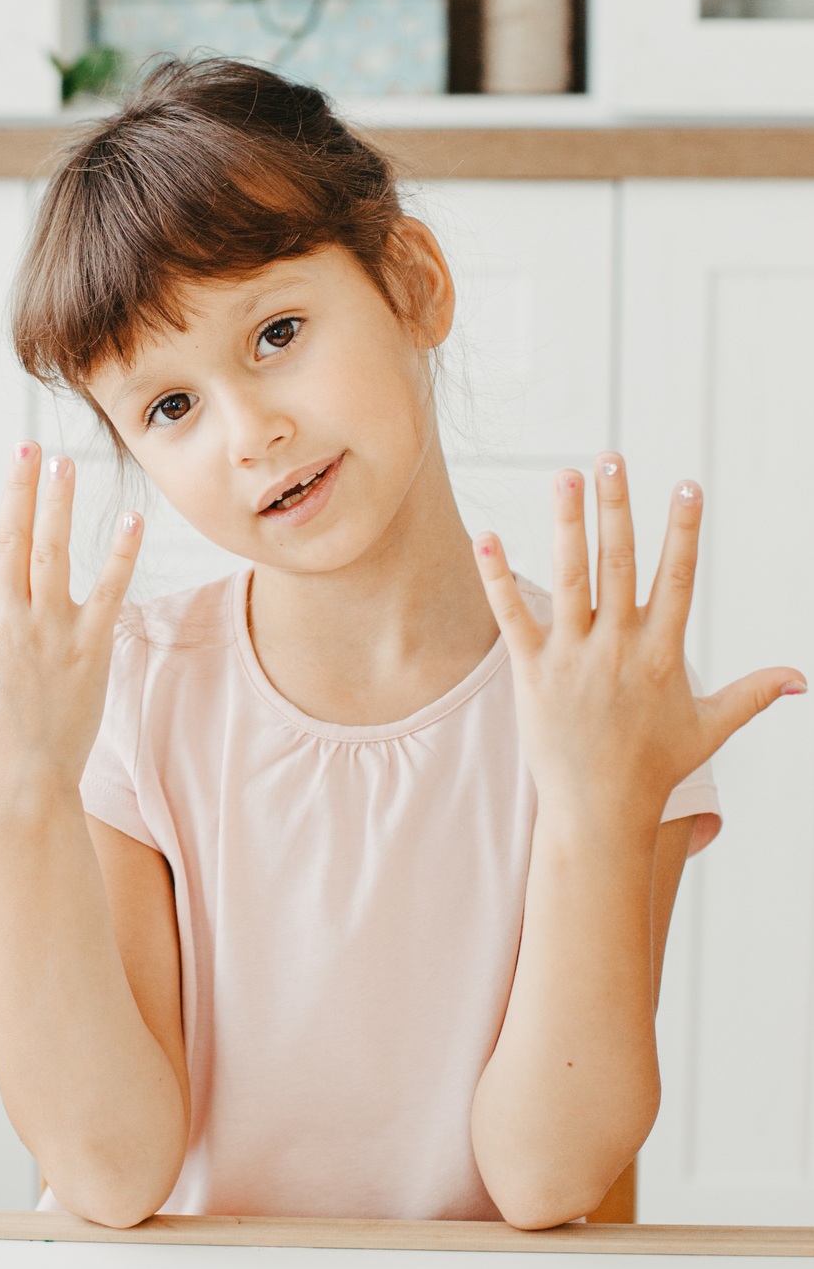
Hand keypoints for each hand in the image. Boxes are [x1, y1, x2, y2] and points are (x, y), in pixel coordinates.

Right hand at [0, 442, 142, 805]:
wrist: (24, 782)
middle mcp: (7, 619)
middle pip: (12, 540)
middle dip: (17, 488)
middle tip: (24, 444)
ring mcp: (50, 630)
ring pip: (55, 554)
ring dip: (60, 506)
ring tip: (66, 464)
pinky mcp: (89, 647)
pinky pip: (109, 592)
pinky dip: (121, 556)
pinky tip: (132, 521)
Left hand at [473, 455, 804, 835]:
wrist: (599, 811)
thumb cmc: (655, 768)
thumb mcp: (710, 728)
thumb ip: (752, 695)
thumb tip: (802, 681)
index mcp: (661, 653)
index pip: (678, 578)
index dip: (682, 530)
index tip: (687, 485)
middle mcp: (618, 648)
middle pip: (619, 564)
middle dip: (618, 507)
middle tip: (612, 457)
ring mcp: (573, 657)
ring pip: (569, 579)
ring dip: (566, 524)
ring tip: (563, 476)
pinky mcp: (532, 672)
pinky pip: (513, 616)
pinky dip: (498, 577)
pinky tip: (486, 536)